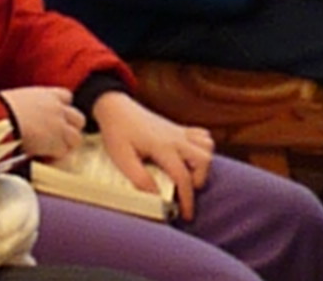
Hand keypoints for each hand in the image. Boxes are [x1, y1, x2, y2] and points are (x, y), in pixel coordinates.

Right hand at [1, 85, 84, 157]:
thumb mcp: (17, 99)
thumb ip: (29, 105)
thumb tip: (25, 115)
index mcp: (47, 94)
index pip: (66, 97)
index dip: (62, 109)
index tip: (54, 117)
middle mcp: (57, 108)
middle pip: (78, 119)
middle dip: (71, 129)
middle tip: (57, 138)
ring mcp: (59, 126)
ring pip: (76, 138)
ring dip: (66, 145)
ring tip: (50, 151)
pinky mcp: (56, 143)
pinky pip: (63, 153)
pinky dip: (55, 157)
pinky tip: (43, 158)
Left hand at [90, 92, 213, 221]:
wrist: (115, 107)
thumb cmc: (117, 132)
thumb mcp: (121, 158)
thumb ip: (138, 178)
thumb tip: (155, 196)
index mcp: (162, 147)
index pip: (182, 177)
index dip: (187, 199)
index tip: (186, 215)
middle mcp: (175, 138)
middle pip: (204, 160)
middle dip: (199, 179)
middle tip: (184, 188)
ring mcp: (179, 132)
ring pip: (207, 147)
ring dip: (202, 164)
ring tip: (187, 173)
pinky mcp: (178, 129)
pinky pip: (202, 135)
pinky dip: (202, 148)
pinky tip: (188, 158)